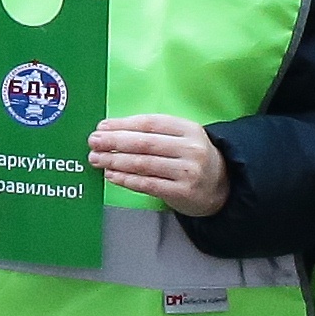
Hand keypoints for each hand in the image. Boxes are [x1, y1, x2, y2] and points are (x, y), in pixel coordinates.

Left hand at [86, 115, 226, 216]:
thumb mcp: (182, 138)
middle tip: (93, 142)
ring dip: (115, 161)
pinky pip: (147, 184)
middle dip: (114, 142)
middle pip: (144, 143)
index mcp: (189, 129)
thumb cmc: (191, 158)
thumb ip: (154, 133)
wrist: (221, 186)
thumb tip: (113, 130)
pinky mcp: (182, 192)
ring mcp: (187, 171)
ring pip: (143, 164)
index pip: (150, 123)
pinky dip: (126, 179)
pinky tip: (111, 175)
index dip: (123, 124)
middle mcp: (190, 148)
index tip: (102, 127)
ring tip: (97, 159)